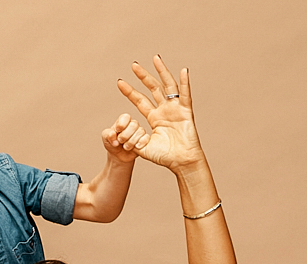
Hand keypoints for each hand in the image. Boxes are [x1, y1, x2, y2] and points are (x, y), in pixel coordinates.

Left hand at [101, 113, 148, 162]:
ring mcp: (139, 132)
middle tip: (120, 141)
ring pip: (140, 131)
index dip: (121, 124)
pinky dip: (140, 143)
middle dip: (125, 134)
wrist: (118, 156)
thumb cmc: (112, 144)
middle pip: (134, 124)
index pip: (125, 117)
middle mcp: (132, 125)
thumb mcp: (105, 139)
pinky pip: (146, 138)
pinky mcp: (144, 140)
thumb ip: (107, 134)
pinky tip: (135, 147)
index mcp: (122, 122)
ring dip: (131, 141)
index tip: (117, 131)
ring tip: (125, 147)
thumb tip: (113, 134)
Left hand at [117, 56, 205, 172]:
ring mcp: (176, 109)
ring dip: (162, 72)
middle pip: (153, 88)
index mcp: (154, 118)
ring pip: (168, 86)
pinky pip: (186, 95)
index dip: (130, 91)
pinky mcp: (186, 112)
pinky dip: (185, 83)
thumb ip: (132, 140)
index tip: (119, 82)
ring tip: (155, 58)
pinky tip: (183, 71)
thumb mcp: (142, 147)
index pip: (140, 100)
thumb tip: (121, 136)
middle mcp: (164, 110)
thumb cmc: (164, 156)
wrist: (180, 162)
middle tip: (133, 65)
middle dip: (143, 76)